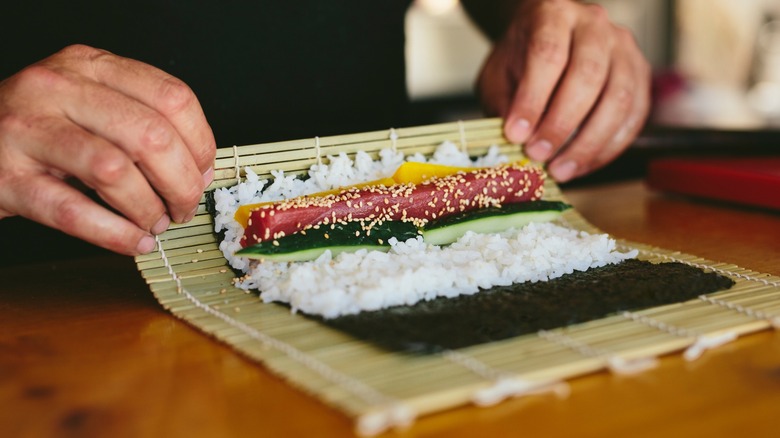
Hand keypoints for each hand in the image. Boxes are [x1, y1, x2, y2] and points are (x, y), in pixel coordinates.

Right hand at [0, 45, 215, 254]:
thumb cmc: (41, 127)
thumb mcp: (88, 101)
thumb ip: (139, 117)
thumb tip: (199, 167)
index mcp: (89, 65)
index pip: (172, 97)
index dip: (200, 143)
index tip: (203, 172)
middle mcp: (57, 88)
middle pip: (150, 135)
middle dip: (182, 182)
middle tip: (184, 206)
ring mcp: (27, 130)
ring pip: (113, 171)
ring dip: (149, 207)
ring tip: (158, 223)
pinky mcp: (5, 177)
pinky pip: (73, 211)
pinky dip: (116, 234)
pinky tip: (135, 241)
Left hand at [477, 0, 650, 181]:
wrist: (547, 40)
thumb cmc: (521, 58)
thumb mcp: (499, 75)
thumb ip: (505, 104)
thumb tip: (514, 142)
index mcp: (553, 14)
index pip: (548, 54)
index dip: (533, 99)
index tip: (516, 134)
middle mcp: (594, 25)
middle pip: (587, 75)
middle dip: (561, 124)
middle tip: (538, 155)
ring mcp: (623, 48)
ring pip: (617, 98)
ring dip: (588, 143)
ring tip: (560, 169)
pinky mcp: (640, 74)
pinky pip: (633, 116)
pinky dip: (608, 148)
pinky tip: (583, 164)